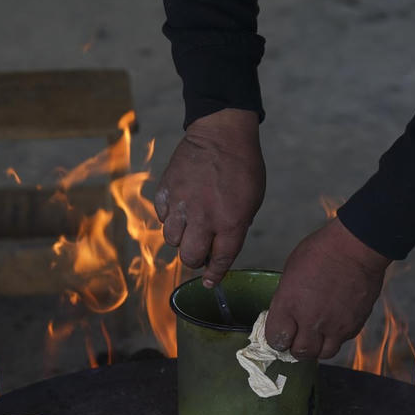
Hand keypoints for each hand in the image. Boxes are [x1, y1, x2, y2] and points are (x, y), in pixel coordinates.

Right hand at [154, 108, 264, 286]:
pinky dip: (169, 217)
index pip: (220, 260)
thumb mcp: (252, 200)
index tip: (211, 282)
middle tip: (200, 252)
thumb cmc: (243, 165)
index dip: (214, 275)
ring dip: (180, 239)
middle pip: (190, 256)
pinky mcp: (166, 190)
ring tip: (189, 228)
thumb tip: (220, 247)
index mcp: (231, 221)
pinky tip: (180, 209)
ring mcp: (182, 203)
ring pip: (171, 239)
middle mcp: (204, 216)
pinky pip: (161, 215)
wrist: (222, 132)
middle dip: (195, 259)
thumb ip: (237, 226)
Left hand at [265, 217, 390, 358]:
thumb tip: (286, 315)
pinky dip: (335, 337)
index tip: (280, 334)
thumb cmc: (323, 251)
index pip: (275, 340)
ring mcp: (334, 326)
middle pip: (299, 352)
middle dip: (295, 347)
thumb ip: (286, 299)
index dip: (277, 338)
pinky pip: (341, 342)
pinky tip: (333, 323)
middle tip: (297, 337)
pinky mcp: (353, 326)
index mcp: (289, 304)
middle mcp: (310, 320)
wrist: (357, 247)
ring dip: (316, 347)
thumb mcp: (291, 271)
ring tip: (316, 335)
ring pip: (322, 354)